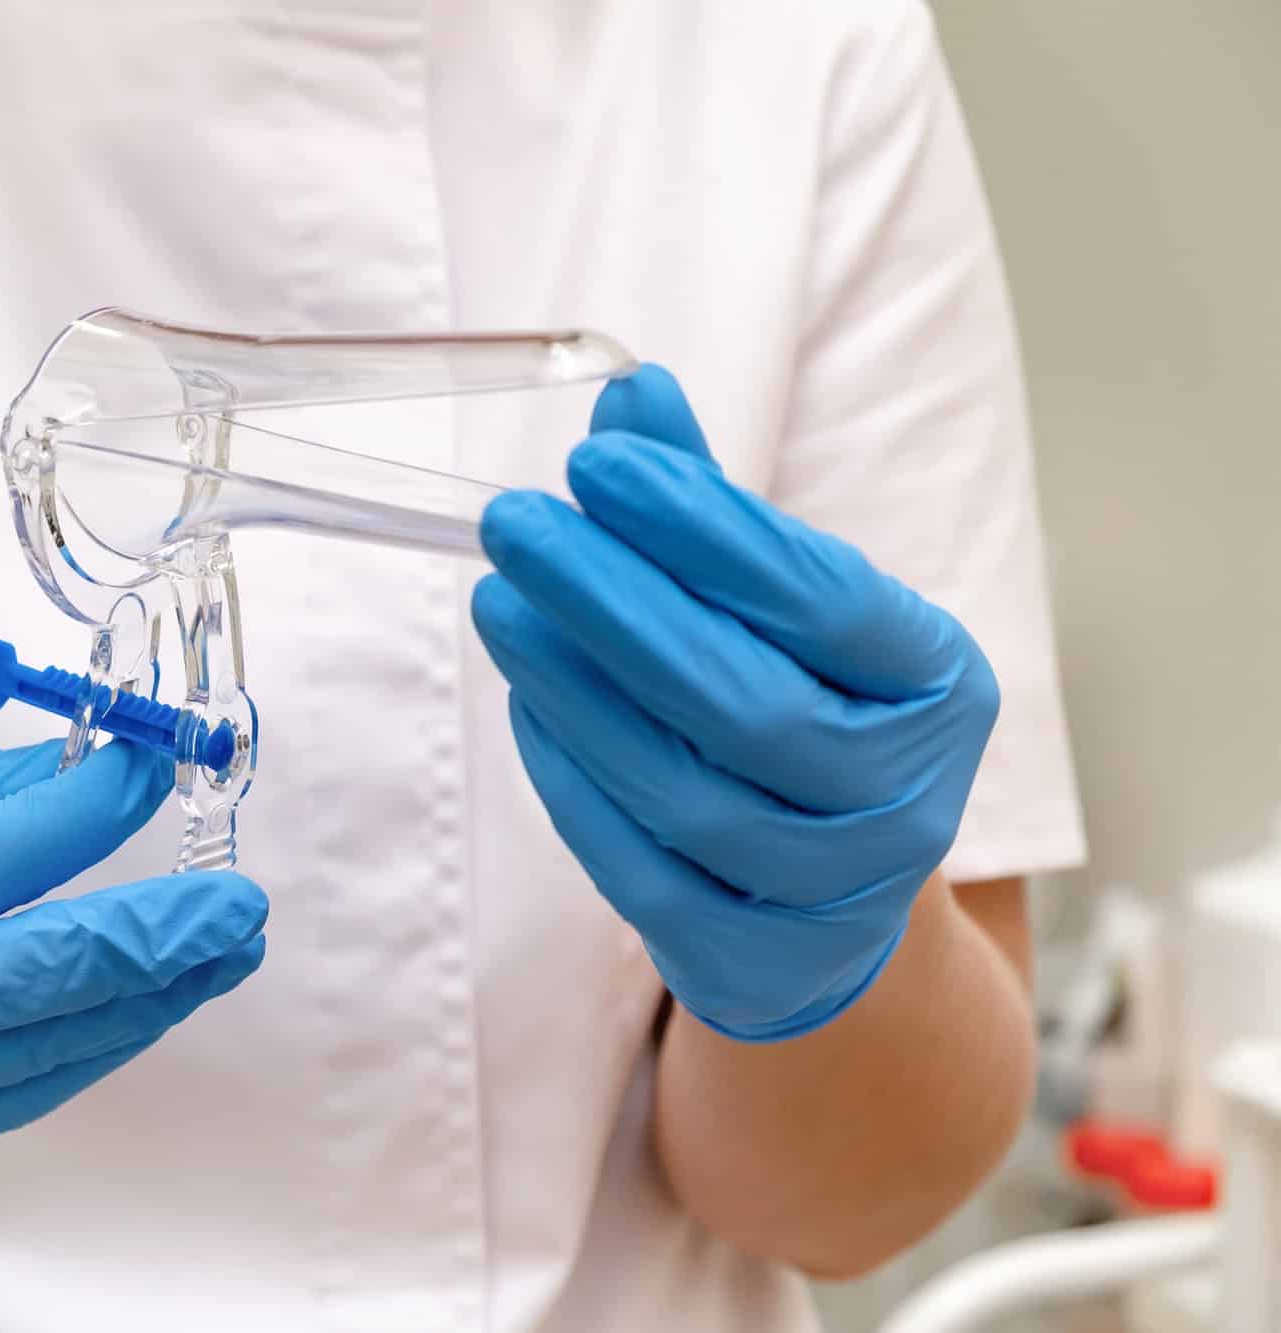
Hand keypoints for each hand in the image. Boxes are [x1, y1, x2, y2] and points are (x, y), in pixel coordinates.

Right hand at [0, 725, 266, 1163]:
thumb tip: (91, 775)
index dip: (73, 822)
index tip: (151, 770)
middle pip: (15, 985)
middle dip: (144, 943)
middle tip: (237, 905)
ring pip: (33, 1052)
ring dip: (145, 1000)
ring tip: (225, 948)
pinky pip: (17, 1091)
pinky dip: (95, 1042)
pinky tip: (156, 996)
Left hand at [473, 367, 997, 1041]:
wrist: (840, 912)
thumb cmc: (810, 718)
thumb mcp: (794, 616)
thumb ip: (711, 512)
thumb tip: (631, 395)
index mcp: (937, 686)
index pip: (820, 599)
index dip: (706, 530)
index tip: (599, 463)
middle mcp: (903, 798)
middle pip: (744, 701)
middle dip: (615, 603)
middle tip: (516, 524)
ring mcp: (830, 895)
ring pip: (684, 789)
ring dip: (575, 688)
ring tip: (501, 601)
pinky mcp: (749, 962)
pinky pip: (637, 869)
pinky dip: (571, 778)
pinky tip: (526, 699)